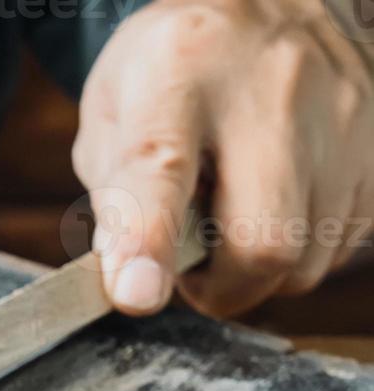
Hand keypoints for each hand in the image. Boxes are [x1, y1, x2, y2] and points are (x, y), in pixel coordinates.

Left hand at [74, 0, 373, 317]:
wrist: (270, 0)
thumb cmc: (177, 68)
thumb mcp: (115, 110)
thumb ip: (115, 195)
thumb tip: (128, 277)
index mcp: (180, 74)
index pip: (163, 171)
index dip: (149, 243)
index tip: (137, 294)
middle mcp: (271, 90)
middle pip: (266, 241)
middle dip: (222, 288)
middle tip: (192, 272)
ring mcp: (338, 114)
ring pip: (309, 257)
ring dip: (259, 272)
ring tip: (230, 226)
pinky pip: (342, 241)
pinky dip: (302, 250)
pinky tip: (274, 208)